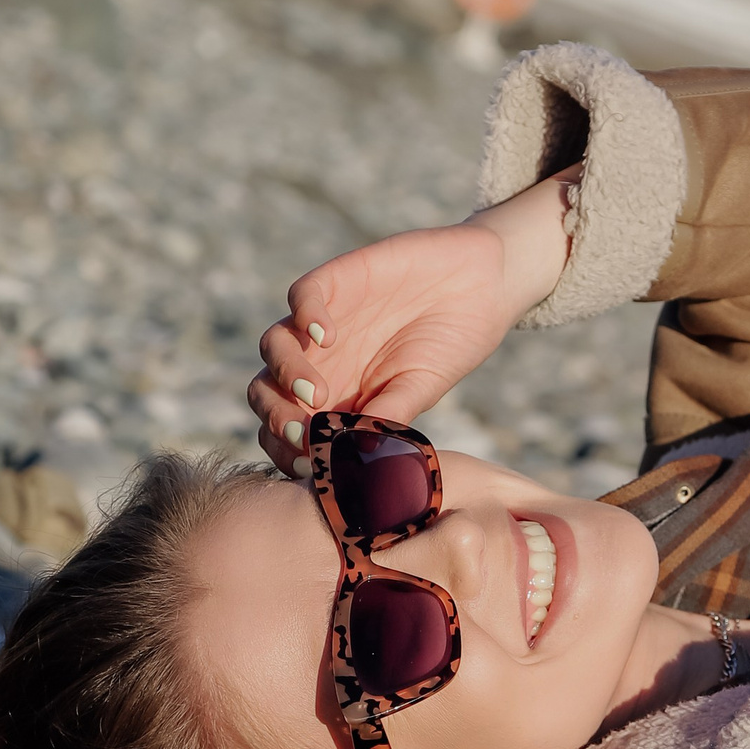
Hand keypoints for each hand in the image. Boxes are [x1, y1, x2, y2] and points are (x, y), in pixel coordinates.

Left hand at [248, 177, 572, 470]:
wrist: (482, 285)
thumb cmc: (451, 344)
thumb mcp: (421, 389)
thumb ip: (385, 418)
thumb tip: (353, 458)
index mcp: (336, 398)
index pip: (287, 429)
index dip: (287, 449)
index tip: (308, 466)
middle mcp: (320, 363)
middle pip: (267, 390)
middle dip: (275, 416)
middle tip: (301, 433)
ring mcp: (322, 323)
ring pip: (273, 345)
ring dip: (284, 372)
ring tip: (316, 392)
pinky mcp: (336, 281)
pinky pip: (301, 295)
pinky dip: (304, 315)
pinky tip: (328, 335)